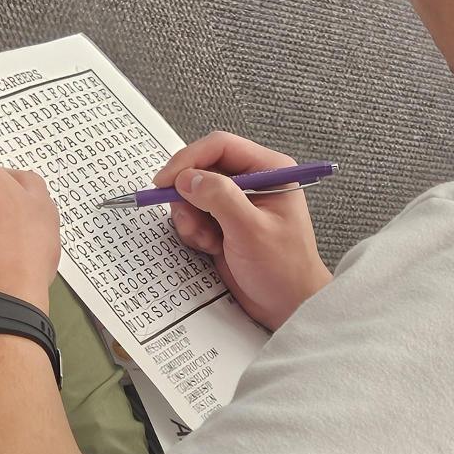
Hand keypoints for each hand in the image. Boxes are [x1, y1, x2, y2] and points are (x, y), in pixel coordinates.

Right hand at [154, 132, 331, 330]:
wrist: (288, 307)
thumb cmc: (283, 269)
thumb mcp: (250, 230)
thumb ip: (219, 198)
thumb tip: (187, 178)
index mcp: (269, 170)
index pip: (220, 146)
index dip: (189, 160)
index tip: (166, 181)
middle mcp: (253, 180)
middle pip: (202, 168)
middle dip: (188, 195)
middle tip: (189, 221)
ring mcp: (237, 203)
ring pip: (193, 193)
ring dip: (190, 217)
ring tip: (207, 240)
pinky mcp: (224, 223)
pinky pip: (194, 215)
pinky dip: (193, 230)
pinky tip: (210, 247)